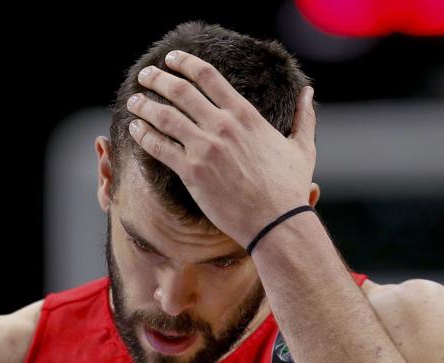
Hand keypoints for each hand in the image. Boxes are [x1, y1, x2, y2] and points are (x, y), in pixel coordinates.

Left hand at [126, 50, 316, 247]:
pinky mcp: (192, 172)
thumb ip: (304, 117)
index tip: (172, 59)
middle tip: (145, 75)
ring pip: (164, 116)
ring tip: (134, 101)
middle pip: (180, 91)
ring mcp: (205, 148)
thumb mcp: (302, 147)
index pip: (208, 76)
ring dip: (144, 105)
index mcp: (245, 115)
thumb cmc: (290, 187)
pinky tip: (135, 130)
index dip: (186, 63)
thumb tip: (309, 93)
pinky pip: (159, 147)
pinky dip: (144, 135)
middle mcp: (222, 125)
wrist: (276, 221)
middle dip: (158, 79)